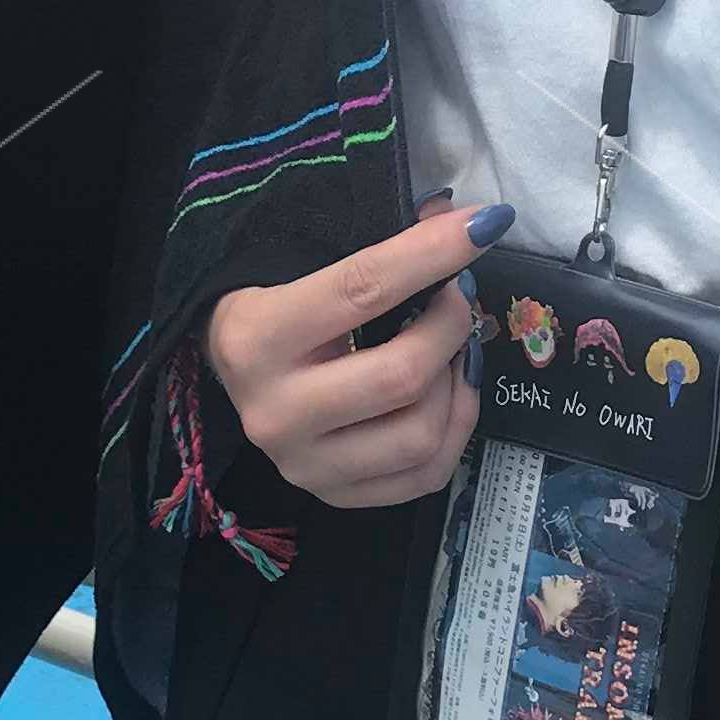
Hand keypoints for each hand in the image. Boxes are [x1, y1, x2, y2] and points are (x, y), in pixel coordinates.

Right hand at [205, 198, 497, 511]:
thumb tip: (471, 225)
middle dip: (450, 326)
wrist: (234, 366)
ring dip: (457, 382)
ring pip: (420, 434)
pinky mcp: (333, 495)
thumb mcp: (310, 261)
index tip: (486, 224)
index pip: (364, 288)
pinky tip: (449, 392)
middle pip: (400, 375)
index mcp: (257, 337)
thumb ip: (383, 244)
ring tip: (452, 349)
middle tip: (459, 297)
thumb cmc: (277, 300)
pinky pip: (425, 475)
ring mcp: (302, 465)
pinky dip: (455, 428)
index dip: (433, 253)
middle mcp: (273, 412)